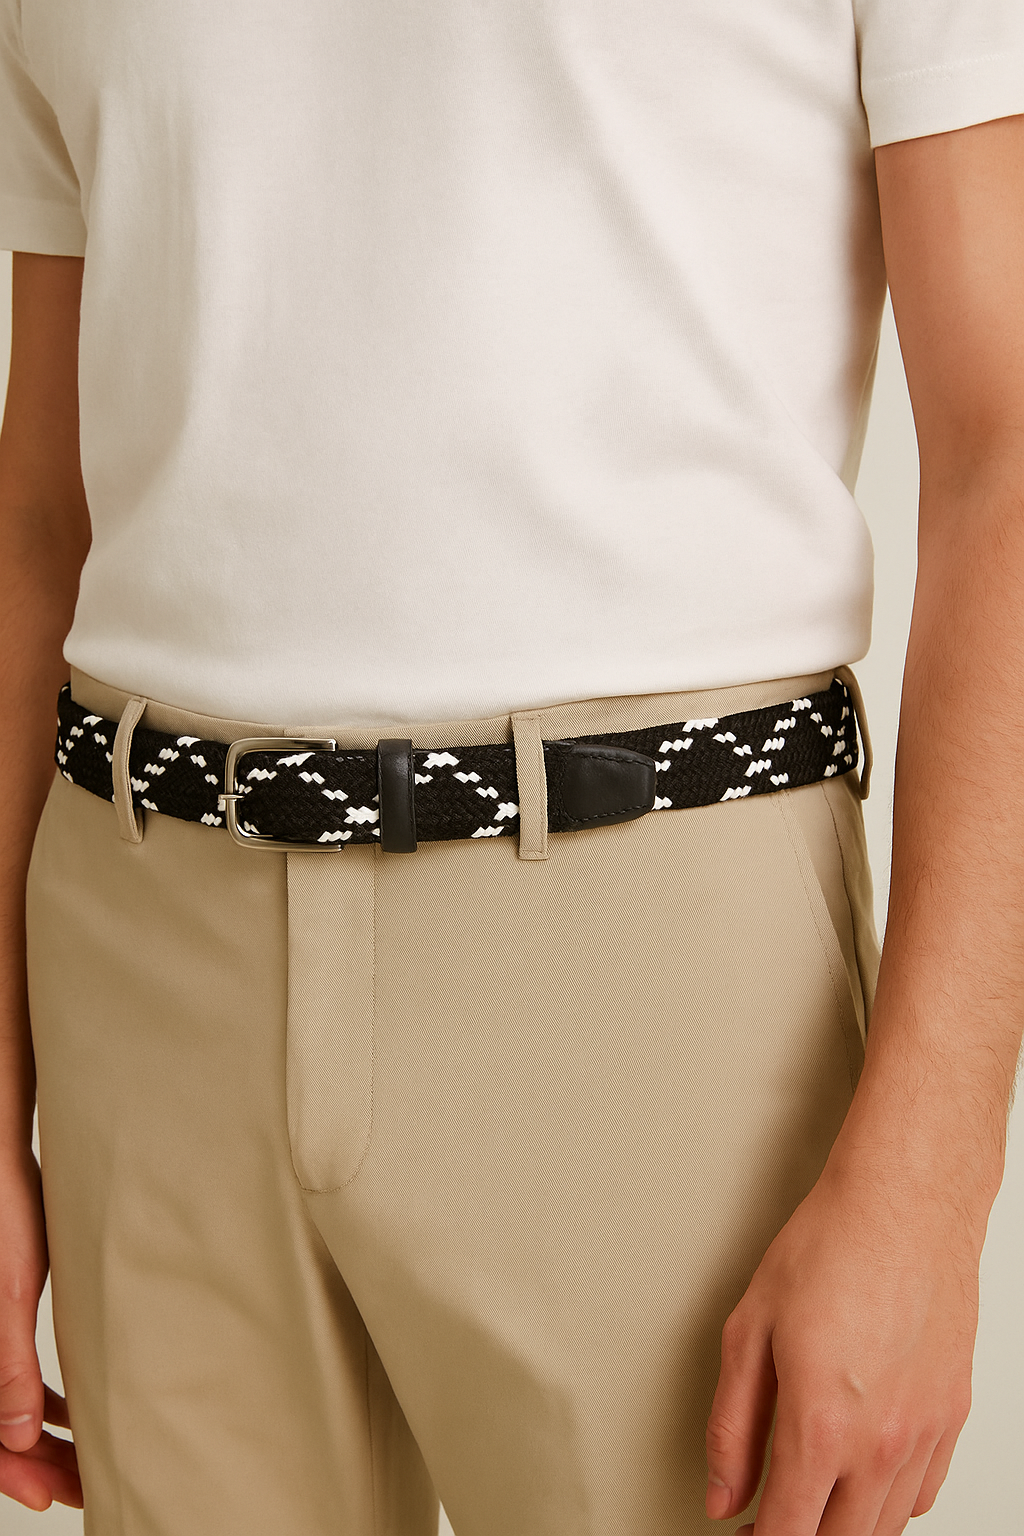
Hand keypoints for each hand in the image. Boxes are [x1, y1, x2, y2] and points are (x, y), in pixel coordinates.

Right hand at [0, 1152, 81, 1510]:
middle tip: (83, 1484)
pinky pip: (10, 1376)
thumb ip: (9, 1362)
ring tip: (87, 1457)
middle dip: (33, 1464)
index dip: (12, 1475)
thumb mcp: (13, 1291)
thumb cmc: (7, 1216)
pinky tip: (73, 1411)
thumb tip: (19, 1436)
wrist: (8, 1162)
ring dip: (40, 1435)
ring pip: (5, 1406)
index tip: (55, 1496)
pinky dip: (38, 1399)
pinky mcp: (1, 1317)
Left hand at [705, 1156, 976, 1533]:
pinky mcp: (952, 1414)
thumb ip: (731, 1426)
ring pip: (887, 1529)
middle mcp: (880, 1443)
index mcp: (821, 1425)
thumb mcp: (749, 1330)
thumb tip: (724, 1496)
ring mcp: (924, 1432)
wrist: (905, 1204)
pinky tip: (861, 1475)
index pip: (789, 1535)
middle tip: (768, 1519)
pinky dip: (889, 1502)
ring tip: (810, 1500)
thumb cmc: (830, 1247)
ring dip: (845, 1528)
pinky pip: (923, 1494)